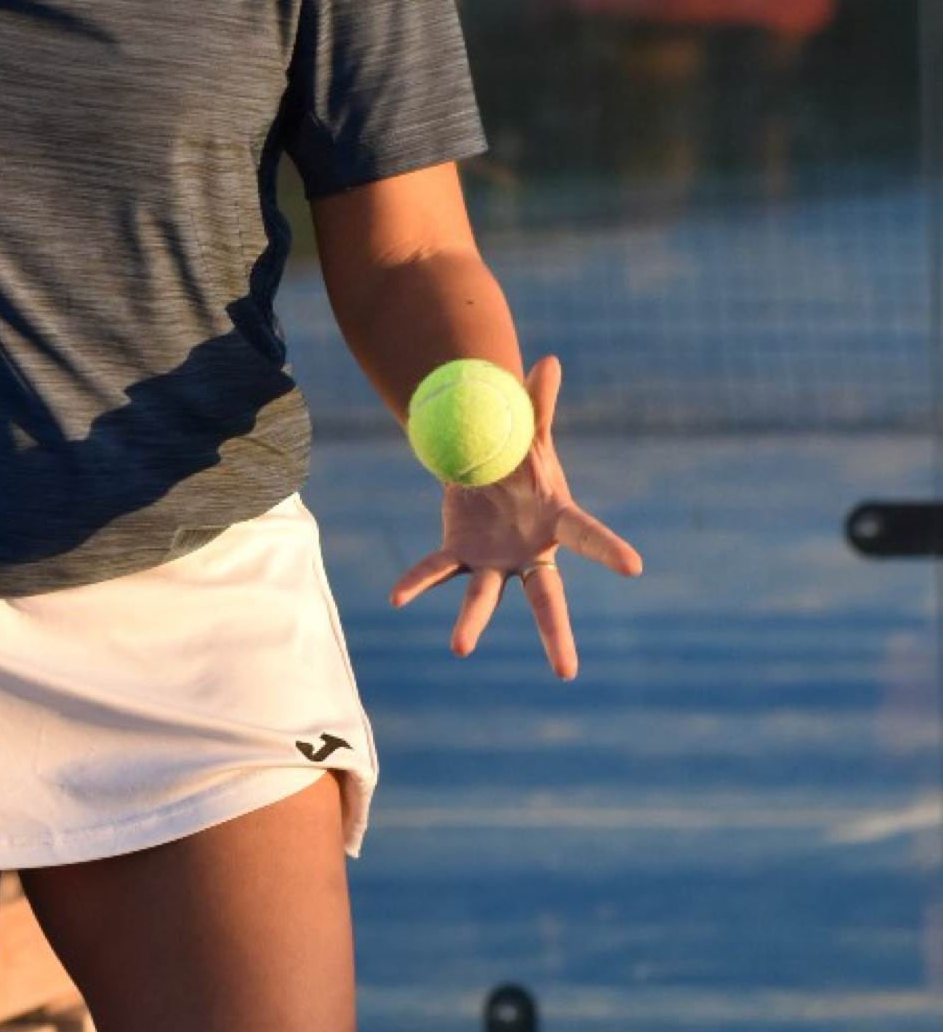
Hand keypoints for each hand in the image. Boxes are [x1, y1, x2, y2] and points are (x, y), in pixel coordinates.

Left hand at [389, 355, 641, 678]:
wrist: (485, 465)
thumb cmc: (519, 455)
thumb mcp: (528, 429)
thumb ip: (538, 403)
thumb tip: (549, 360)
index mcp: (557, 519)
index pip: (589, 535)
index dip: (609, 550)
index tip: (635, 567)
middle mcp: (529, 551)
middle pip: (545, 597)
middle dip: (554, 632)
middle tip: (566, 671)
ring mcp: (495, 560)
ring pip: (486, 595)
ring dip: (472, 620)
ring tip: (460, 647)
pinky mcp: (461, 556)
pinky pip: (437, 570)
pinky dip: (417, 581)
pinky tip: (396, 597)